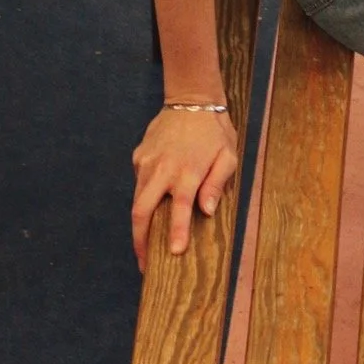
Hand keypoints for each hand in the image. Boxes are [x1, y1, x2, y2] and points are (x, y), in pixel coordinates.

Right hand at [130, 106, 238, 269]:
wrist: (191, 100)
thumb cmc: (214, 131)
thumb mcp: (227, 156)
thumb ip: (217, 184)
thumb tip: (207, 212)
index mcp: (187, 172)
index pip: (179, 208)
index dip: (176, 232)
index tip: (173, 253)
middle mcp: (163, 169)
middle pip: (142, 210)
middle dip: (140, 240)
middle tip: (144, 263)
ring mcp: (147, 162)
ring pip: (136, 199)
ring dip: (139, 224)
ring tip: (144, 245)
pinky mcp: (139, 156)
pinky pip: (139, 183)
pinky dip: (143, 198)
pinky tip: (153, 205)